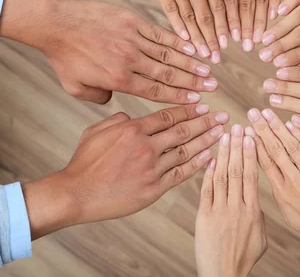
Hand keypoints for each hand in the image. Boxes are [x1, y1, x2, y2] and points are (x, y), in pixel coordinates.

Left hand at [0, 0, 216, 103]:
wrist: (55, 25)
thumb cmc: (64, 58)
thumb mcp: (77, 88)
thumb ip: (101, 98)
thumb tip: (116, 99)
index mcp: (118, 79)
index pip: (155, 90)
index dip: (178, 96)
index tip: (196, 100)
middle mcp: (129, 60)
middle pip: (168, 73)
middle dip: (192, 81)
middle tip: (212, 87)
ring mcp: (132, 38)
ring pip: (167, 53)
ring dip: (190, 62)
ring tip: (208, 69)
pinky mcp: (131, 20)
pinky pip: (159, 32)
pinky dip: (177, 40)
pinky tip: (191, 46)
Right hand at [22, 104, 229, 238]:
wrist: (77, 194)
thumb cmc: (84, 162)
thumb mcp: (97, 131)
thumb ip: (119, 119)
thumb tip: (135, 117)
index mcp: (133, 129)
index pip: (168, 116)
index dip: (188, 110)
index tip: (204, 106)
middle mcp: (146, 146)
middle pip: (182, 130)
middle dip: (205, 122)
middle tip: (222, 116)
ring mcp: (151, 168)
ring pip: (185, 151)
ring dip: (205, 140)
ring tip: (221, 133)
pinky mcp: (153, 188)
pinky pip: (181, 174)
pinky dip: (197, 164)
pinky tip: (209, 156)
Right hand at [132, 0, 226, 62]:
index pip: (223, 5)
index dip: (228, 26)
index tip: (233, 43)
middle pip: (209, 15)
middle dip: (215, 39)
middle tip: (218, 59)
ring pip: (191, 16)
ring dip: (198, 38)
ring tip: (203, 55)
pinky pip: (171, 10)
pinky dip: (179, 27)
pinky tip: (184, 40)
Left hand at [195, 125, 266, 276]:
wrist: (223, 275)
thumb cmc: (244, 259)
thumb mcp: (261, 237)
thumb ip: (257, 213)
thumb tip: (254, 197)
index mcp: (254, 211)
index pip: (253, 176)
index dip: (251, 154)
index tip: (251, 137)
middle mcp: (237, 208)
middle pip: (238, 171)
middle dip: (237, 147)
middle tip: (237, 127)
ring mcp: (220, 212)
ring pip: (222, 177)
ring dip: (223, 155)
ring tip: (224, 135)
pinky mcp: (204, 218)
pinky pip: (206, 191)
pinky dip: (207, 174)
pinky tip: (209, 159)